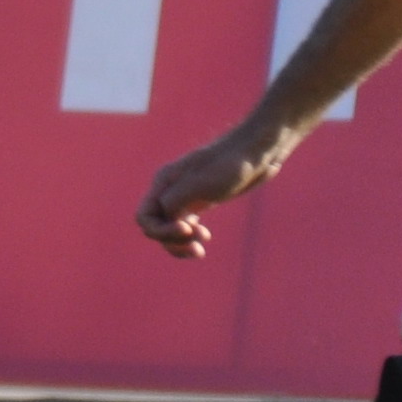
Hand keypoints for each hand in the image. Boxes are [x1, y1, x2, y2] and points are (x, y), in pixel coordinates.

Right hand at [135, 129, 288, 258]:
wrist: (256, 152)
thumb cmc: (229, 164)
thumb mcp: (198, 184)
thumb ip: (173, 201)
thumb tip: (164, 217)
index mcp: (164, 183)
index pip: (144, 217)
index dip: (161, 230)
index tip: (187, 228)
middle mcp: (170, 191)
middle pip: (156, 228)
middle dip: (173, 241)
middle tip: (198, 242)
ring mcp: (185, 197)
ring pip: (170, 230)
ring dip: (181, 244)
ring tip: (200, 249)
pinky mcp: (200, 202)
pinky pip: (185, 227)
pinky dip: (190, 238)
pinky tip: (205, 239)